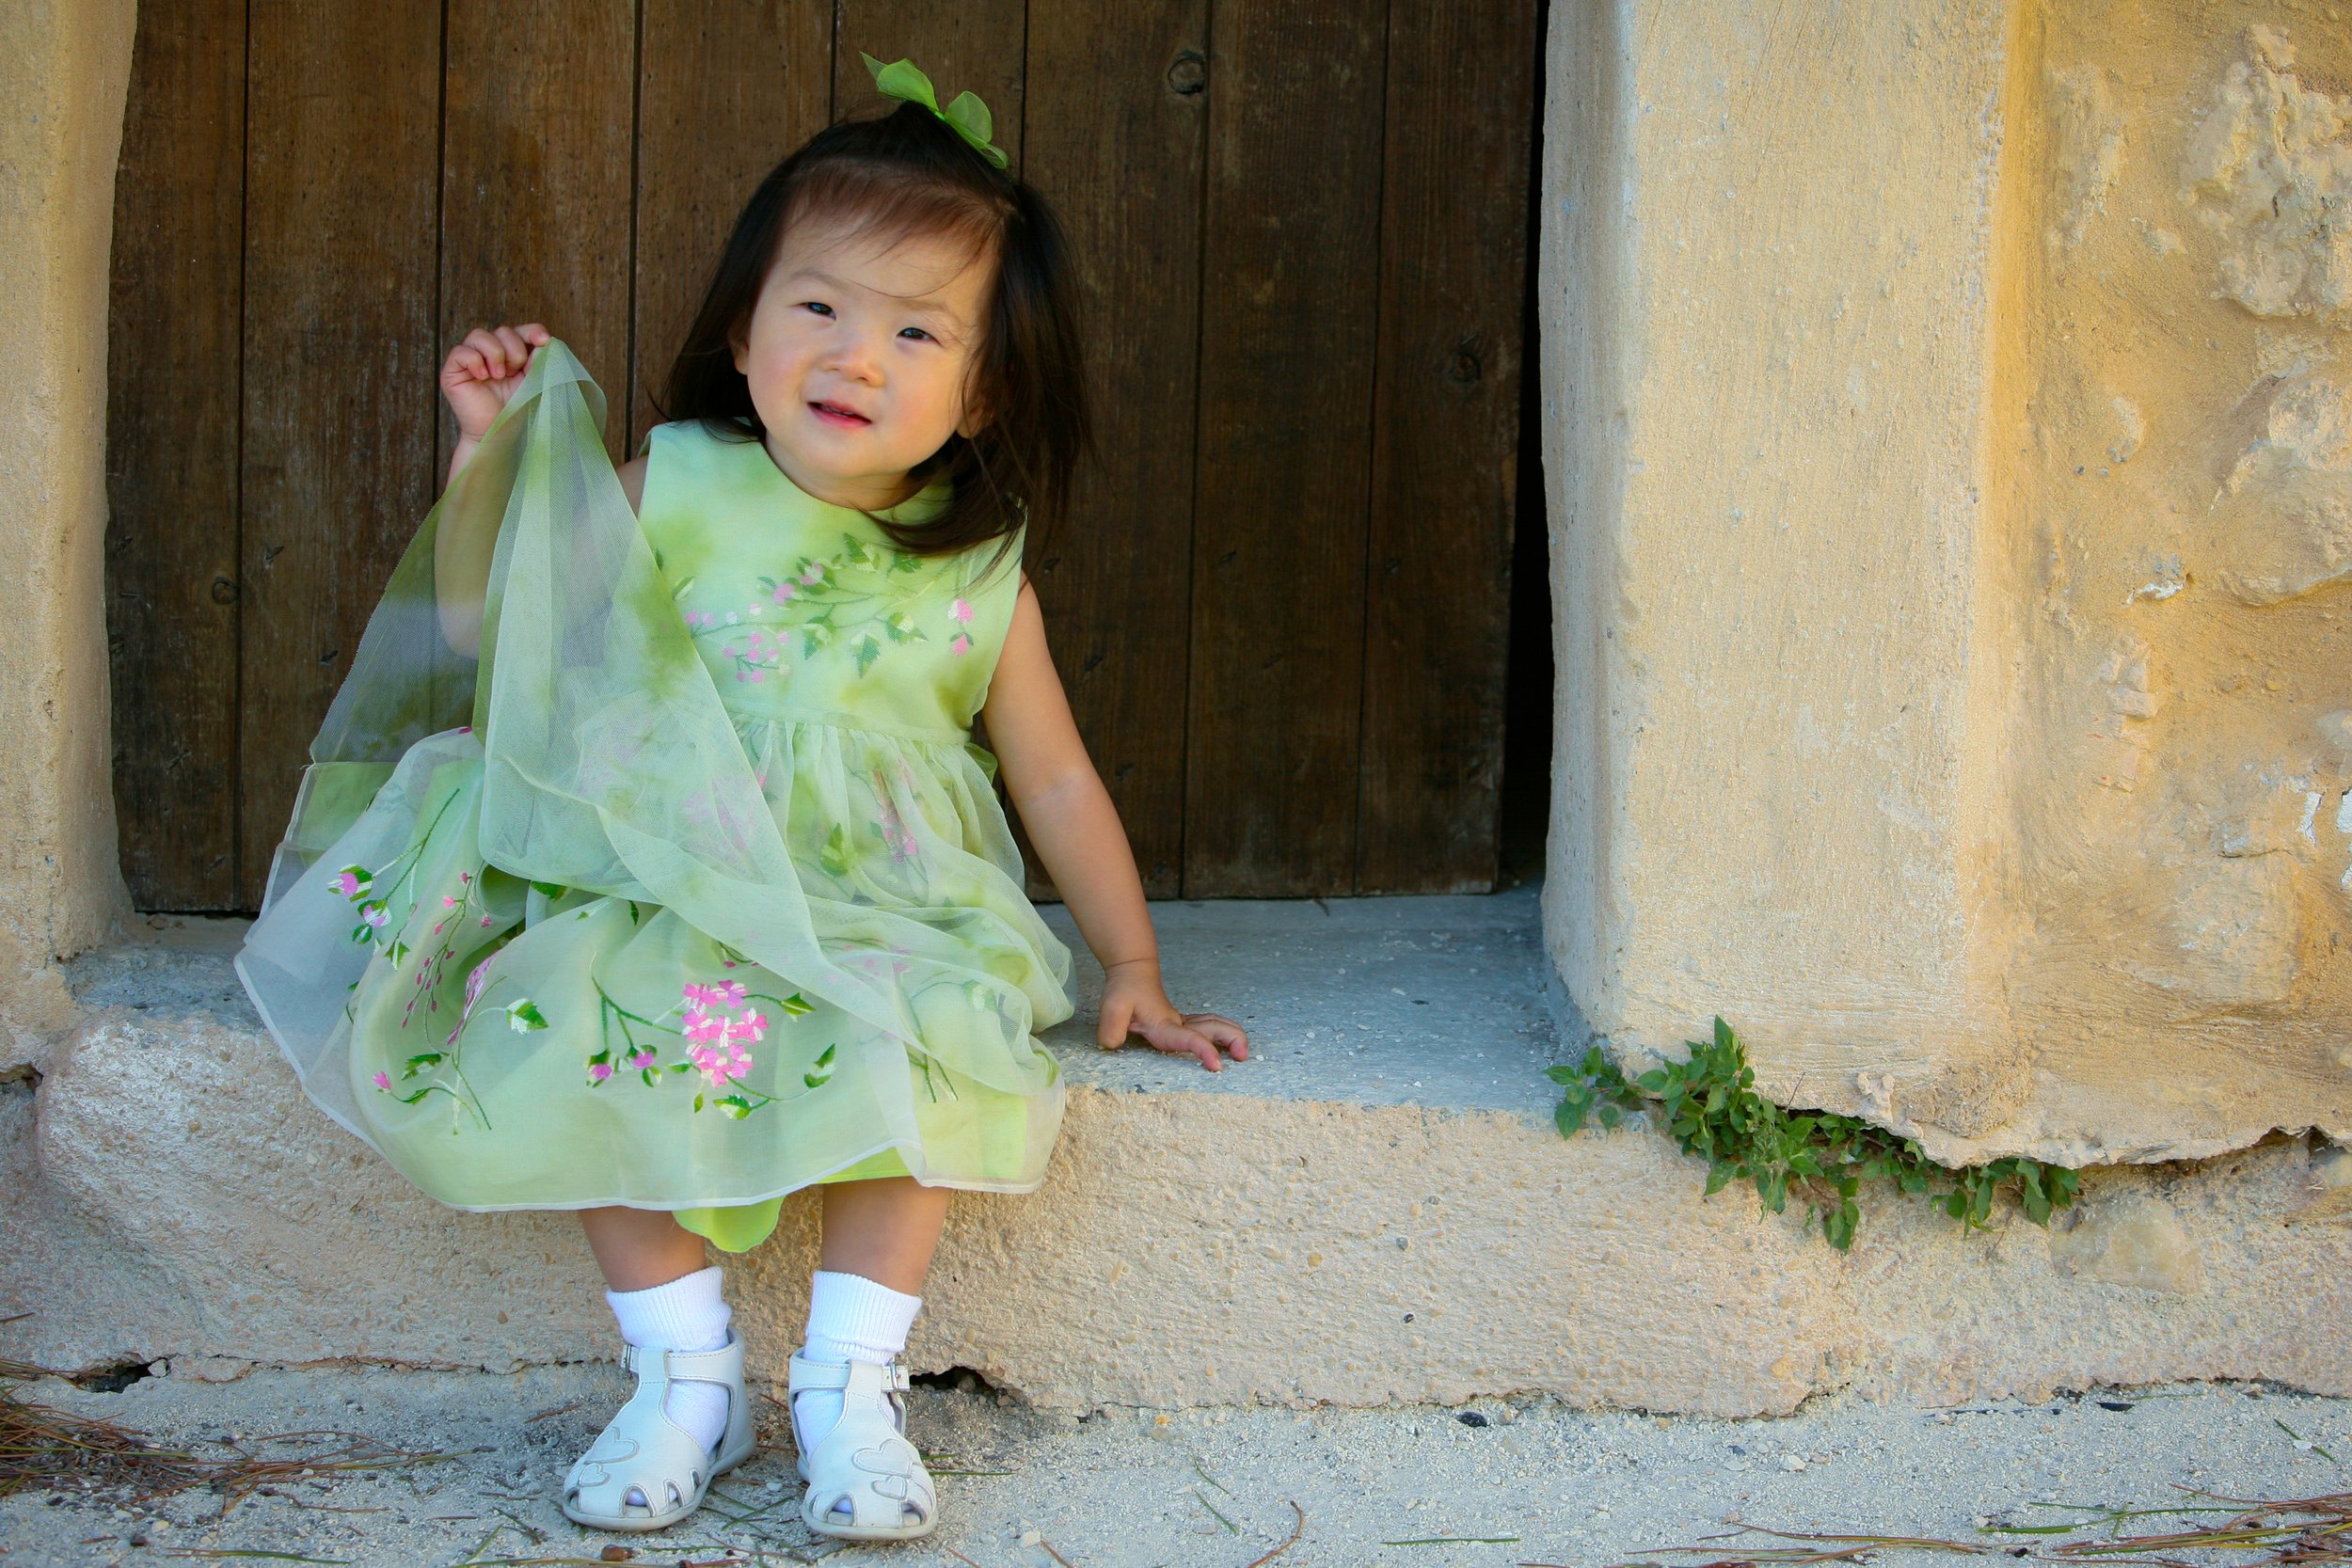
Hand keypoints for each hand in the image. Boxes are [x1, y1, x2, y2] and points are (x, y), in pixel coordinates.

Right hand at [440, 323, 549, 442]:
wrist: (499, 433)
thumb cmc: (516, 409)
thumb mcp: (533, 381)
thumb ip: (538, 360)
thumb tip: (543, 341)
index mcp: (511, 353)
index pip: (521, 331)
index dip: (532, 331)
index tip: (544, 340)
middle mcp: (489, 353)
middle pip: (502, 331)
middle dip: (514, 350)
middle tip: (515, 372)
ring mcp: (470, 359)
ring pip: (479, 335)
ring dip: (494, 353)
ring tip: (498, 375)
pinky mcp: (453, 370)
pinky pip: (460, 351)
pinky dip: (474, 360)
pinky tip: (482, 377)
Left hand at [1096, 958, 1249, 1071]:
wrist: (1133, 971)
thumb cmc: (1125, 989)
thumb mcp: (1112, 1007)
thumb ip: (1111, 1028)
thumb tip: (1112, 1044)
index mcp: (1165, 1025)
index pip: (1190, 1038)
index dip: (1204, 1051)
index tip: (1217, 1065)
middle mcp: (1179, 1024)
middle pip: (1216, 1028)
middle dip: (1233, 1040)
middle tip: (1242, 1057)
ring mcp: (1184, 1022)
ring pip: (1218, 1025)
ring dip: (1234, 1036)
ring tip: (1243, 1053)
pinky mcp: (1184, 1022)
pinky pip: (1212, 1025)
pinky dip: (1227, 1032)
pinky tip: (1231, 1043)